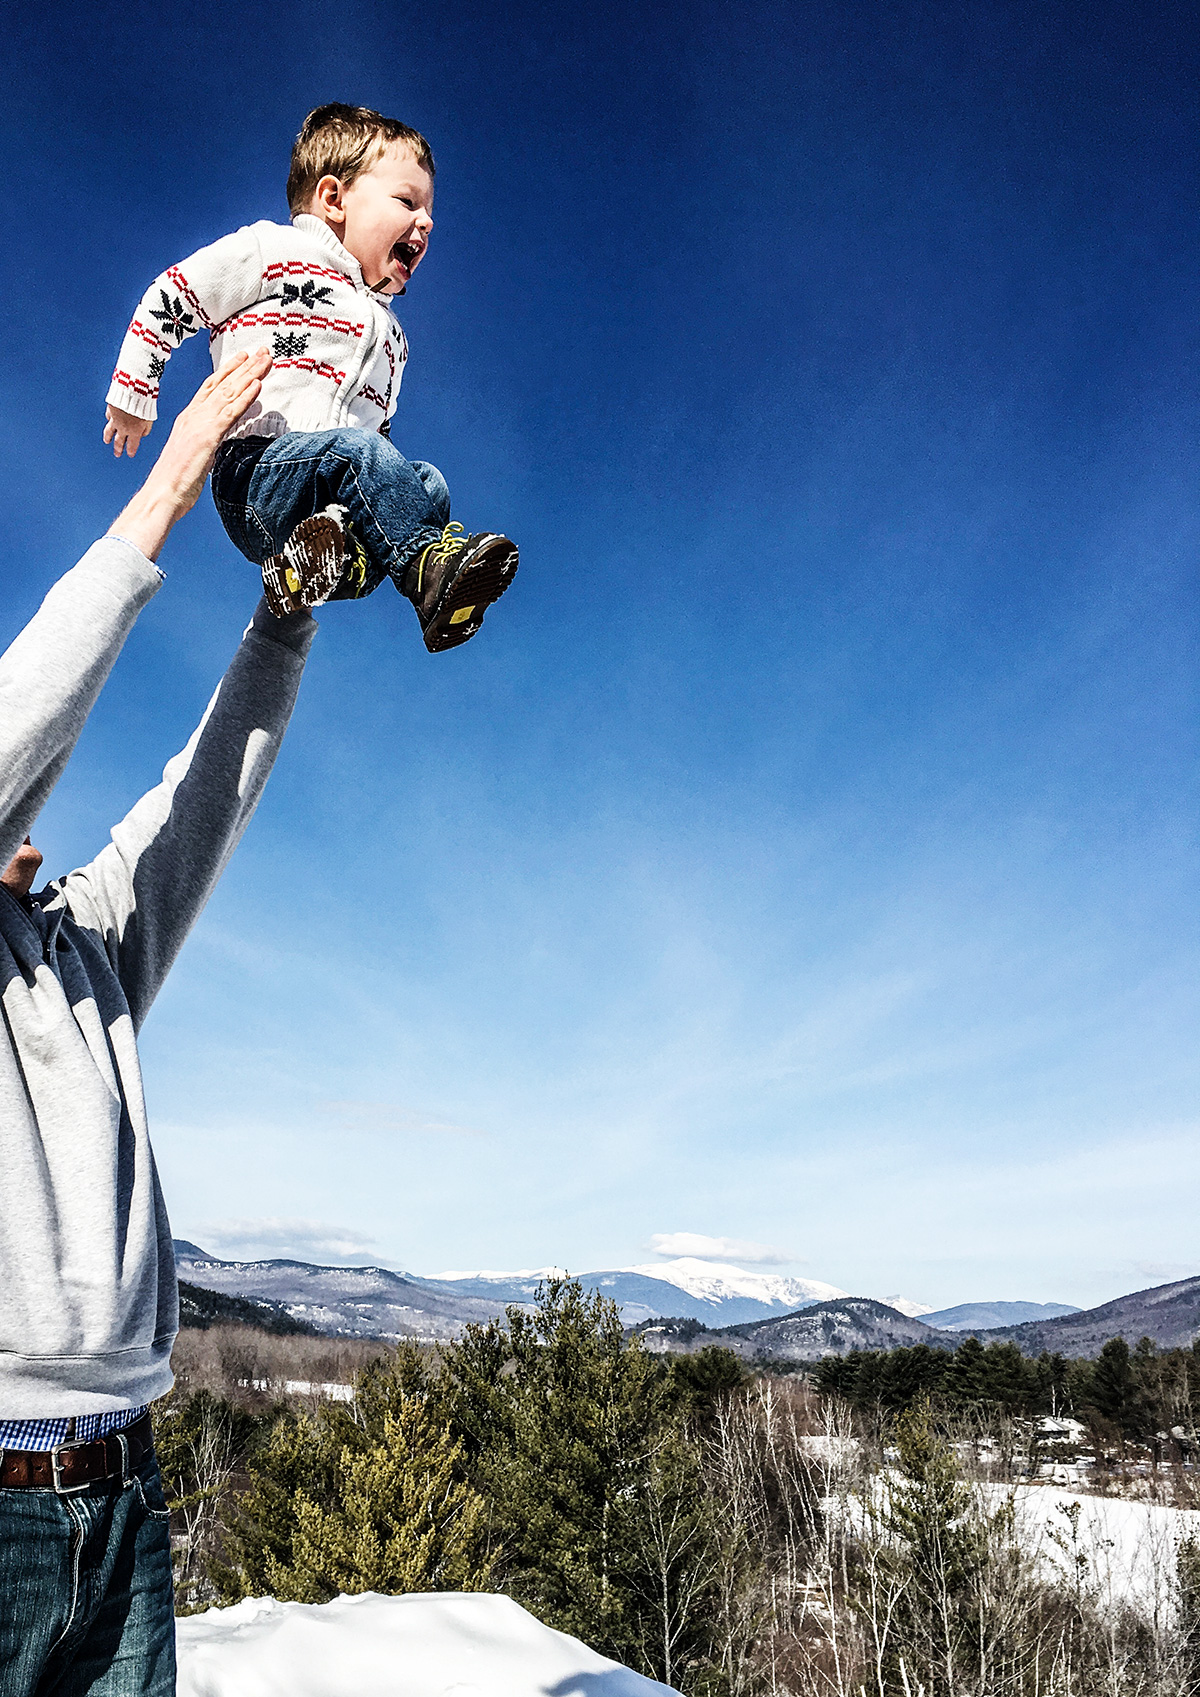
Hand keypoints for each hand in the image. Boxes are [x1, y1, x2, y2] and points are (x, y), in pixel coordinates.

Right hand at [103, 405, 152, 457]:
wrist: (133, 392)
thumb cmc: (145, 405)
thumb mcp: (150, 420)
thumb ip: (146, 430)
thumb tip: (141, 436)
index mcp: (134, 432)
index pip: (132, 446)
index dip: (130, 451)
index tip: (130, 454)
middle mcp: (123, 428)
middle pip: (119, 441)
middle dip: (118, 449)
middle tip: (117, 454)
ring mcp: (115, 419)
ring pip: (109, 431)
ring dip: (108, 437)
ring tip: (107, 441)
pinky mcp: (110, 410)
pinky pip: (109, 417)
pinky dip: (110, 420)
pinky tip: (109, 421)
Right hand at [106, 348, 271, 560]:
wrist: (162, 493)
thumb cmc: (176, 482)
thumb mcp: (195, 455)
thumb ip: (207, 443)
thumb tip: (218, 440)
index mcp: (189, 418)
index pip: (211, 388)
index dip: (228, 371)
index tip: (244, 358)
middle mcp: (194, 415)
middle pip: (223, 384)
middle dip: (244, 366)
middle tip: (262, 350)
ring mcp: (200, 424)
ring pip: (229, 393)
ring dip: (250, 374)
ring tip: (266, 359)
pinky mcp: (208, 436)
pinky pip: (230, 413)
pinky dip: (245, 397)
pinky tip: (257, 384)